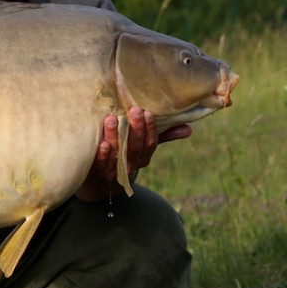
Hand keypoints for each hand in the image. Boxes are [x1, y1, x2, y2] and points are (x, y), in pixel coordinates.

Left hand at [75, 108, 191, 201]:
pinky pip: (101, 164)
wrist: (100, 178)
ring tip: (112, 118)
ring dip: (115, 136)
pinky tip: (101, 143)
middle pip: (135, 148)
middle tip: (134, 110)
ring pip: (117, 154)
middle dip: (136, 129)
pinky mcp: (97, 171)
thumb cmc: (125, 151)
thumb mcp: (143, 144)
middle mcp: (130, 165)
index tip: (148, 113)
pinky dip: (102, 154)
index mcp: (143, 157)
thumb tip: (189, 129)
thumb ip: (164, 135)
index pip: (150, 144)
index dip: (150, 130)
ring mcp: (114, 169)